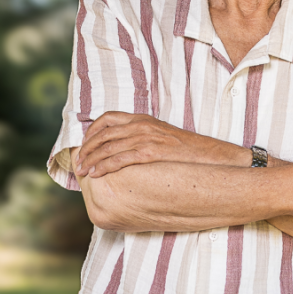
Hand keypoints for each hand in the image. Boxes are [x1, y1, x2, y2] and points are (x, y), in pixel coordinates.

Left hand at [76, 112, 246, 177]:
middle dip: (86, 149)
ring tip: (83, 172)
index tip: (84, 146)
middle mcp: (142, 125)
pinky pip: (120, 158)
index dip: (91, 132)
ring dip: (91, 159)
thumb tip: (126, 154)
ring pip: (108, 146)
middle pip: (103, 133)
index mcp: (144, 120)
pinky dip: (104, 166)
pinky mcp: (152, 151)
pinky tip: (96, 174)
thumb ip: (144, 141)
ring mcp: (147, 137)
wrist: (215, 157)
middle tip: (77, 163)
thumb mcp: (164, 139)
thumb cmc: (190, 153)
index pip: (107, 118)